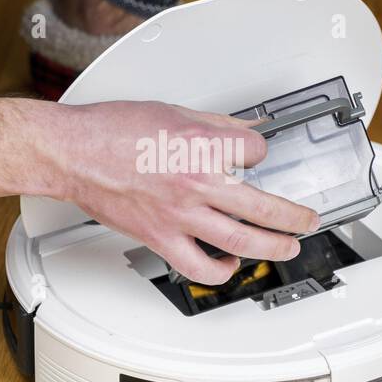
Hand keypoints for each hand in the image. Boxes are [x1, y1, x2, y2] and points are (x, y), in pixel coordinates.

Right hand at [54, 101, 320, 283]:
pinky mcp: (161, 238)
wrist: (73, 154)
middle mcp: (196, 184)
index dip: (260, 152)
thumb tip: (242, 130)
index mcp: (202, 147)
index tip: (257, 155)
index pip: (256, 152)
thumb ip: (214, 124)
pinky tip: (230, 263)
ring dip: (273, 247)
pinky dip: (221, 270)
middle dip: (294, 216)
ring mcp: (180, 216)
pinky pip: (200, 266)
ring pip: (241, 241)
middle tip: (307, 219)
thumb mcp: (172, 111)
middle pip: (264, 207)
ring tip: (287, 247)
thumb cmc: (111, 130)